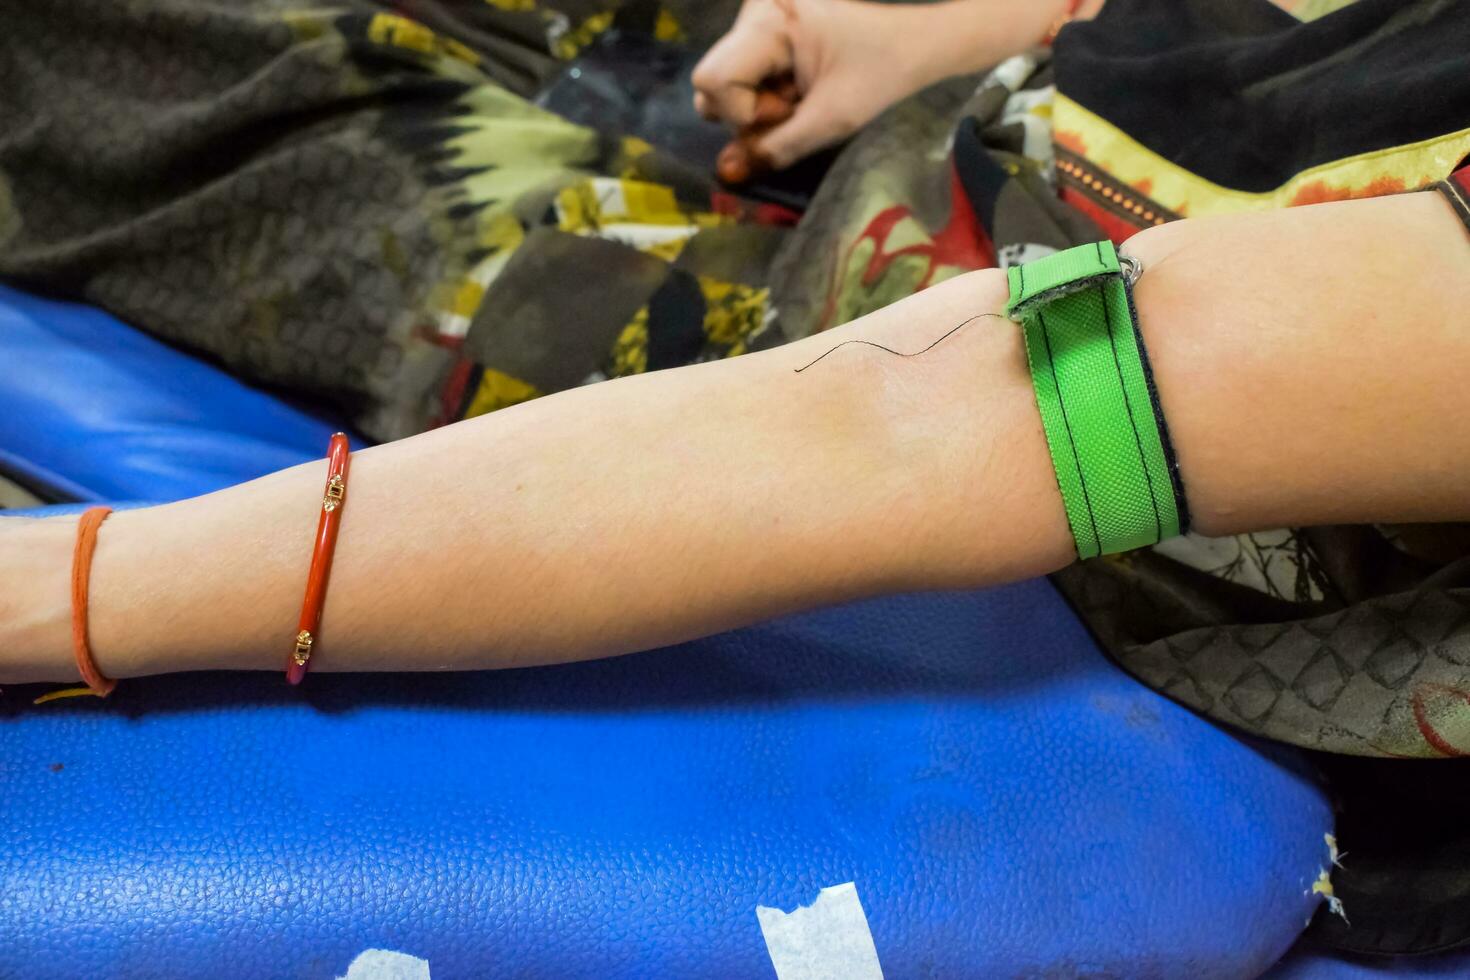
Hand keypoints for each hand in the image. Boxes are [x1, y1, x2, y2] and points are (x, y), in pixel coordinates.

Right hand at [692, 0, 930, 172]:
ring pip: (724, 87)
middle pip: (711, 83)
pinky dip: (767, 99)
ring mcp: (757, 24)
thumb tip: (725, 173)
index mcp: (769, 19)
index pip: (714, 77)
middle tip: (797, 109)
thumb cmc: (881, 74)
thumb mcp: (830, 119)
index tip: (788, 113)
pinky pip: (743, 82)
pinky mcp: (765, 38)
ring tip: (802, 101)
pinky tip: (801, 92)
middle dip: (749, 112)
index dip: (742, 112)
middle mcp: (754, 14)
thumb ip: (774, 147)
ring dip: (759, 110)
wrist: (916, 46)